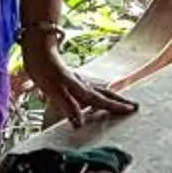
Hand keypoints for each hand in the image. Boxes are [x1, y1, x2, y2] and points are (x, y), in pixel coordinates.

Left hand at [20, 37, 138, 129]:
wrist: (37, 49)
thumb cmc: (44, 68)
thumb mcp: (54, 90)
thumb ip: (68, 107)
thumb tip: (79, 124)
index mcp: (80, 88)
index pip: (101, 100)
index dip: (115, 107)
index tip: (131, 110)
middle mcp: (81, 85)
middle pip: (105, 94)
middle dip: (119, 101)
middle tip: (134, 106)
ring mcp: (76, 81)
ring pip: (98, 91)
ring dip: (110, 98)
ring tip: (119, 104)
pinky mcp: (70, 79)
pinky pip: (89, 90)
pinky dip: (96, 95)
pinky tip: (90, 100)